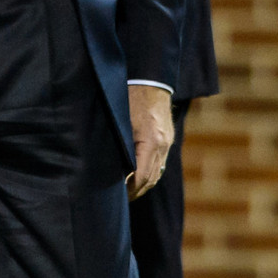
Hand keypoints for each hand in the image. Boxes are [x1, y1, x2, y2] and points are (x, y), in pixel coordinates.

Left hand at [127, 84, 173, 199]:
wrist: (149, 78)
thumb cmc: (128, 97)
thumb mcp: (120, 122)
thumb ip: (119, 146)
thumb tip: (110, 169)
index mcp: (151, 141)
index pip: (142, 176)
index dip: (130, 190)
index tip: (118, 196)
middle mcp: (163, 144)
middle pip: (152, 178)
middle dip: (137, 191)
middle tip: (121, 199)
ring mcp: (167, 142)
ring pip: (158, 172)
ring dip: (144, 184)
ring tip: (129, 191)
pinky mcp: (168, 138)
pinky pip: (160, 162)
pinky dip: (150, 172)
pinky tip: (138, 175)